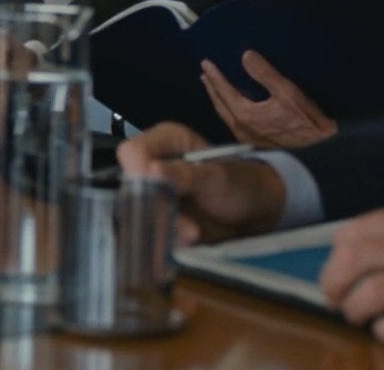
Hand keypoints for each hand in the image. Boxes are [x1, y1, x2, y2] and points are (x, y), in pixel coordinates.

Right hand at [117, 122, 284, 243]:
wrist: (253, 214)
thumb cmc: (239, 183)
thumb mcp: (216, 176)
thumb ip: (184, 174)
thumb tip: (150, 170)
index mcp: (163, 143)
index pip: (132, 152)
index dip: (137, 171)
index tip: (155, 191)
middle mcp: (150, 167)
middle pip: (130, 187)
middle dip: (154, 208)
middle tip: (186, 223)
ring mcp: (151, 196)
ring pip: (136, 214)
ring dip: (162, 228)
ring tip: (194, 233)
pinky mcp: (155, 221)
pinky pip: (147, 232)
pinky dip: (164, 240)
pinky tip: (187, 240)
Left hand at [202, 51, 336, 147]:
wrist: (319, 147)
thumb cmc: (305, 120)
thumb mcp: (287, 92)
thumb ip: (265, 73)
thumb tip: (246, 56)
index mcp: (245, 115)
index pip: (224, 91)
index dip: (214, 76)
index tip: (206, 63)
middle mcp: (242, 128)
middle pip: (220, 104)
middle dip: (211, 88)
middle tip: (204, 74)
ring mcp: (248, 138)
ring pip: (225, 116)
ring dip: (218, 100)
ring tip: (213, 88)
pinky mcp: (255, 142)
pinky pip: (234, 123)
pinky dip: (228, 111)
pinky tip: (233, 107)